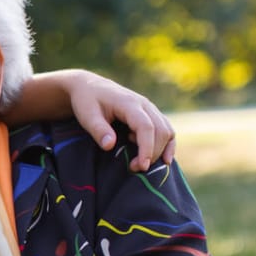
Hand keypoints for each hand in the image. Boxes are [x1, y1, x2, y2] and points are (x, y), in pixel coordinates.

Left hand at [60, 70, 175, 170]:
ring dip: (160, 150)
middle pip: (160, 130)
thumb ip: (98, 130)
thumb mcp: (87, 115)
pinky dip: (168, 144)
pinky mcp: (151, 114)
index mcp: (129, 103)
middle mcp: (144, 104)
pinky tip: (164, 159)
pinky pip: (166, 129)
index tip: (142, 166)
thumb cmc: (87, 101)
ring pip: (167, 130)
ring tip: (142, 164)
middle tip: (135, 168)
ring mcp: (150, 108)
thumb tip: (110, 145)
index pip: (146, 126)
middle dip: (153, 153)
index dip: (147, 148)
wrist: (90, 86)